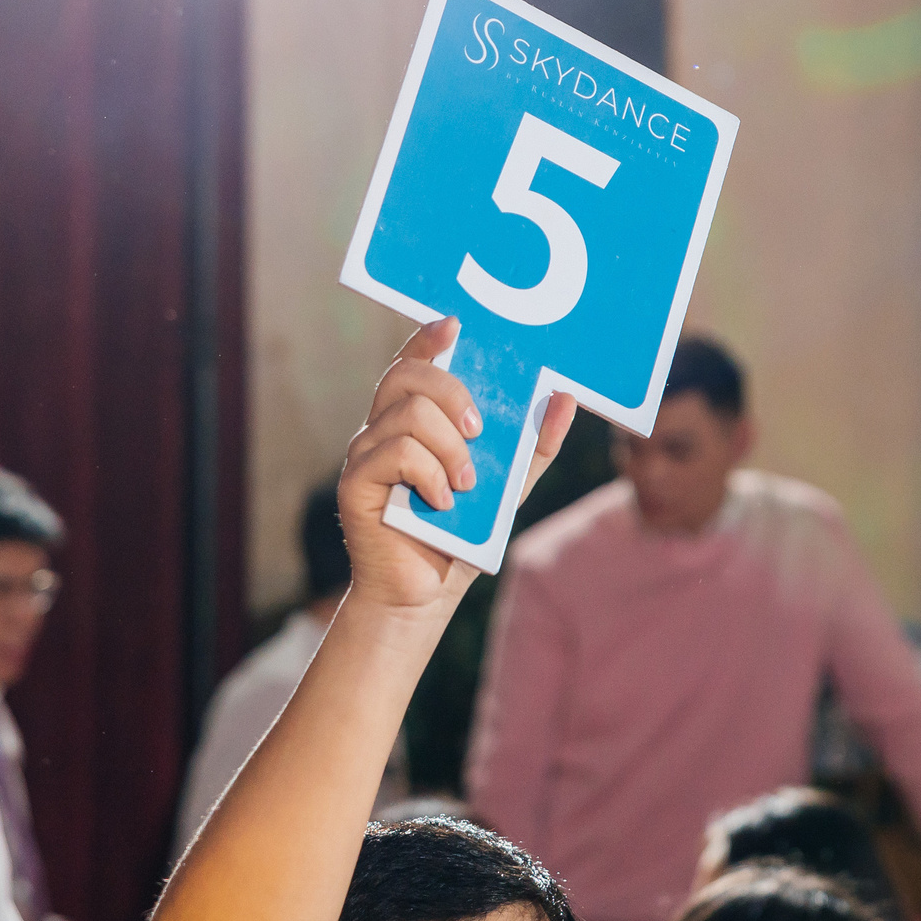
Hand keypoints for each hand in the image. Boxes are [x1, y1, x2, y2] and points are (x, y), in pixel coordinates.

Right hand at [338, 317, 573, 616]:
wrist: (424, 594)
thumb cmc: (461, 536)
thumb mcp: (509, 486)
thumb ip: (534, 445)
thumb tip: (563, 398)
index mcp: (414, 419)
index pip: (414, 362)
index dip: (429, 338)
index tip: (456, 326)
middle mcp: (382, 428)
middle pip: (408, 376)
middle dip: (453, 393)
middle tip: (479, 431)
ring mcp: (365, 453)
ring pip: (408, 414)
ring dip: (450, 447)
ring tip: (467, 485)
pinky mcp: (356, 483)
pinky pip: (396, 453)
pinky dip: (430, 474)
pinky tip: (444, 502)